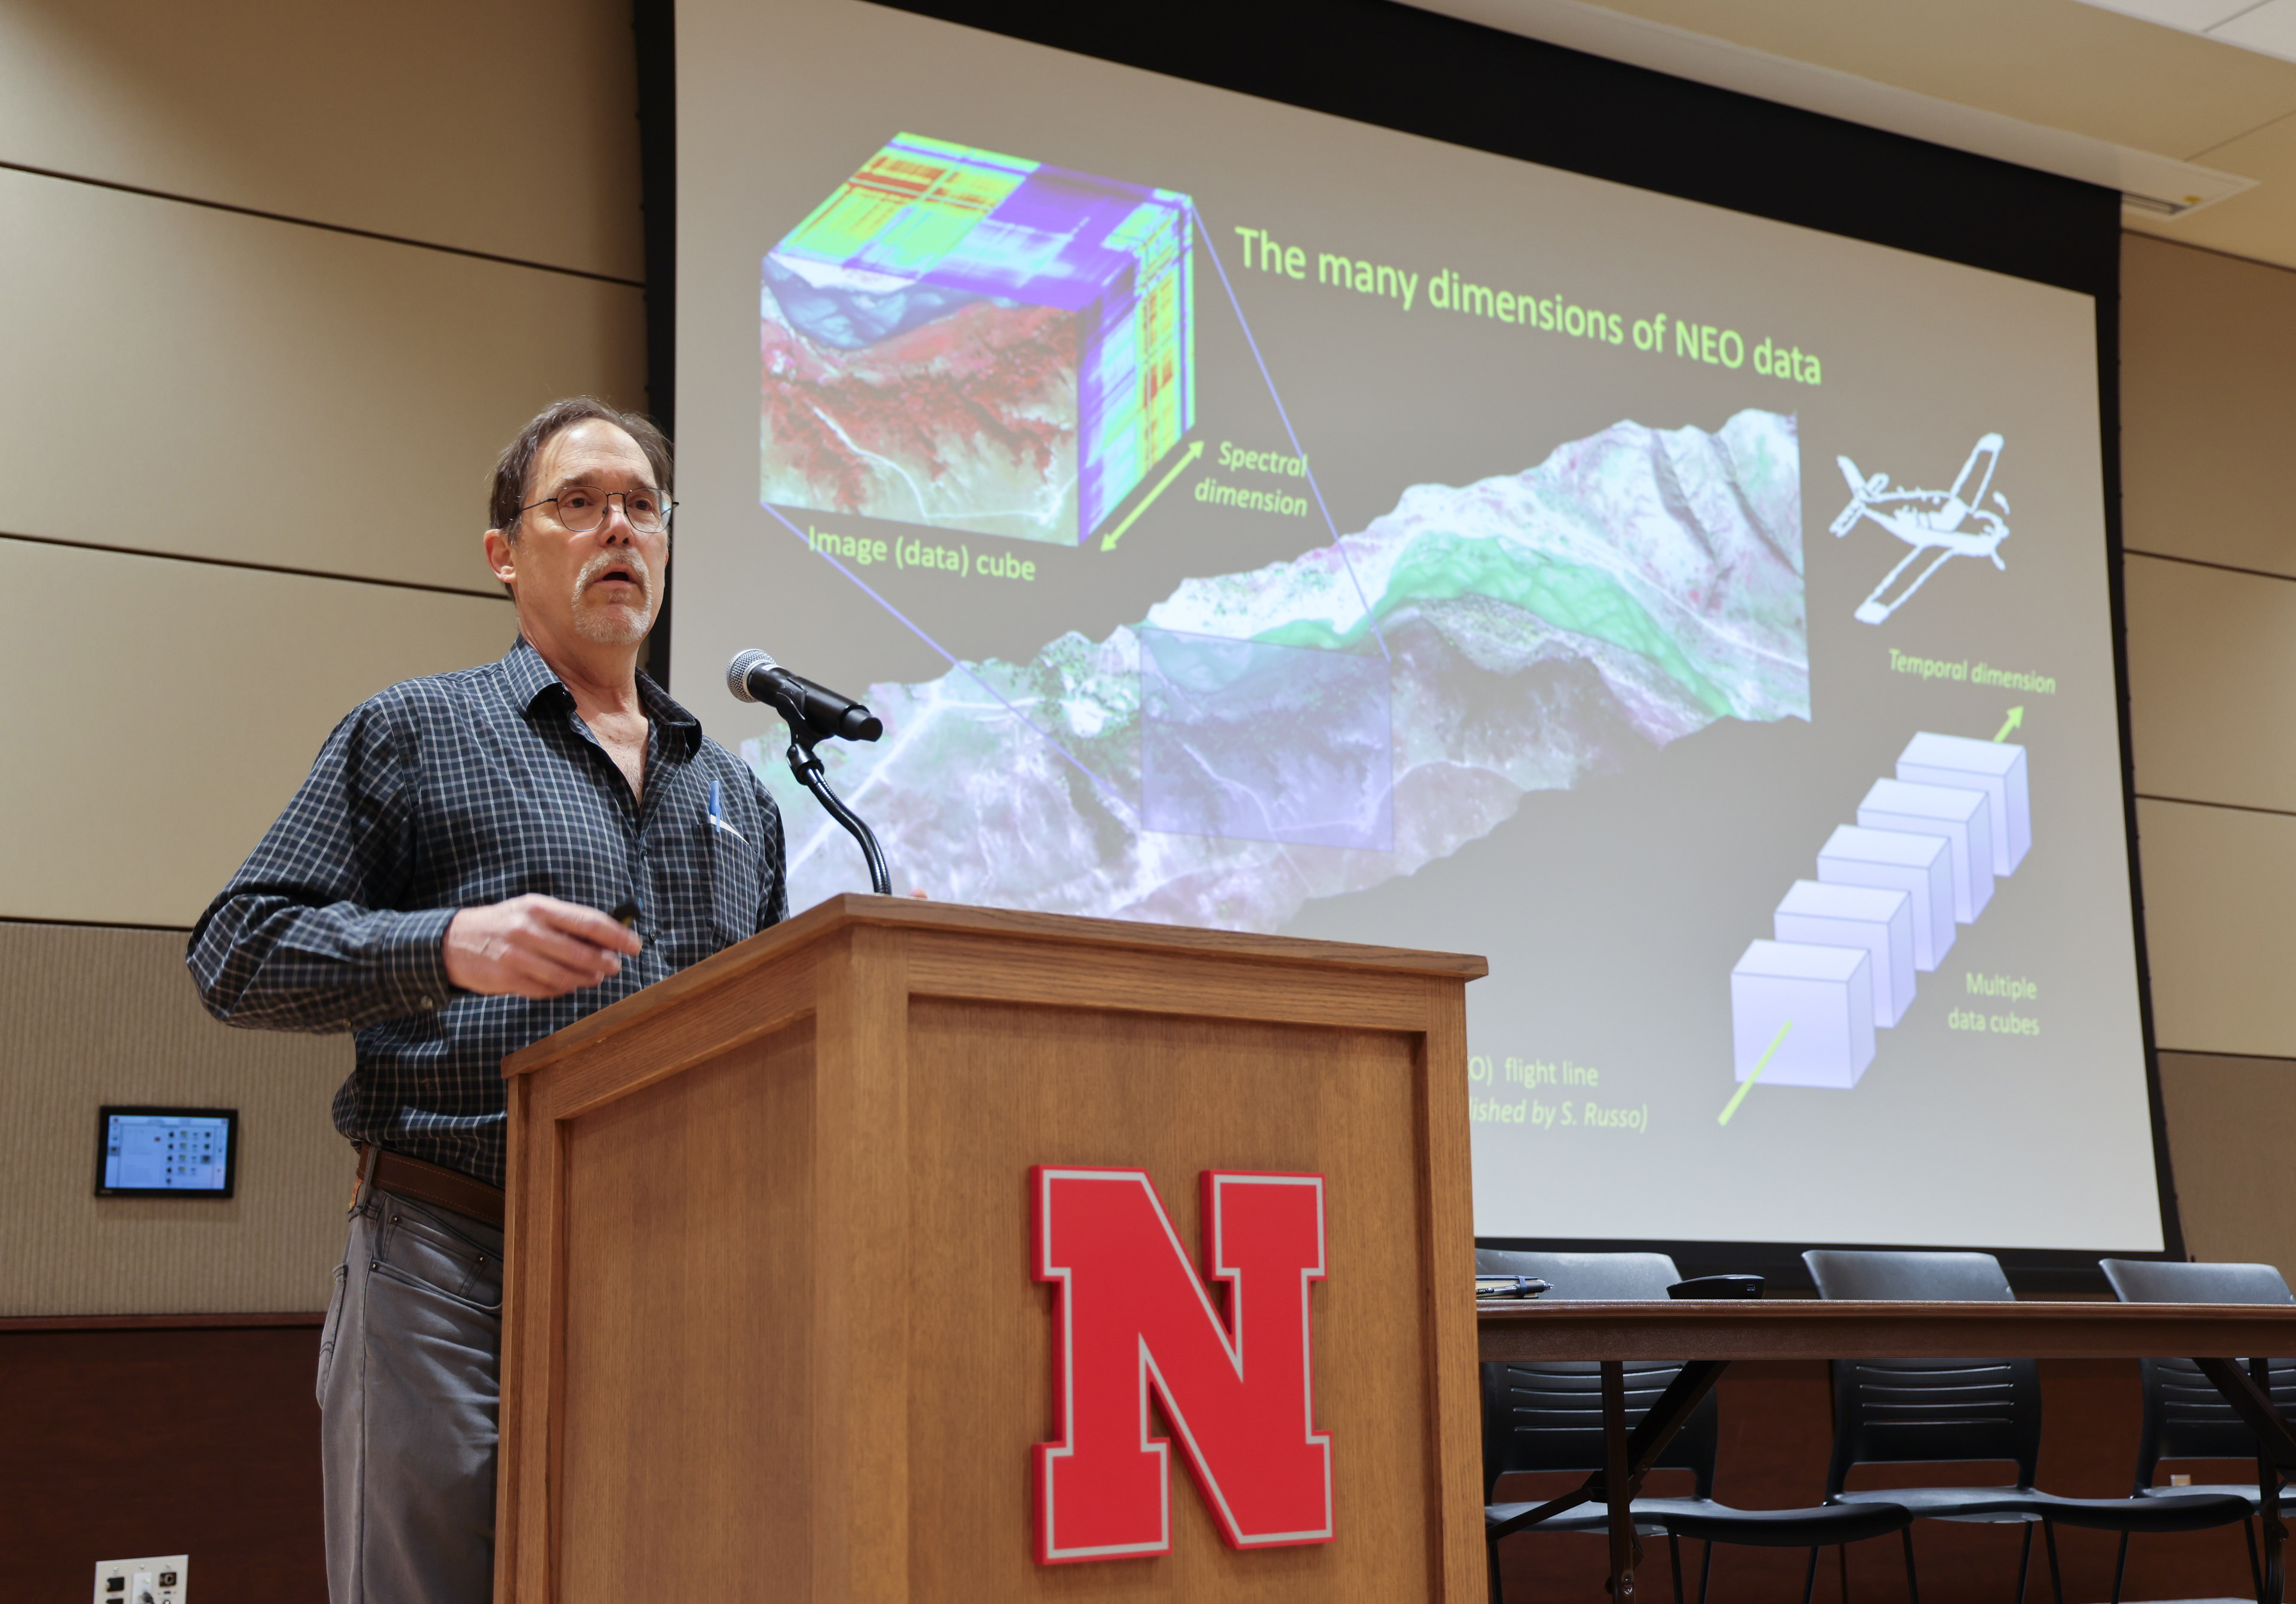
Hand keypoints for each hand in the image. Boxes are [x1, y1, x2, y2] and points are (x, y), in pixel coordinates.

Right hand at [443, 894, 643, 998]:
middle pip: (581, 952)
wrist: (454, 941)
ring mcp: (516, 956)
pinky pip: (546, 990)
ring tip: (595, 977)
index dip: (617, 936)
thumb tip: (608, 936)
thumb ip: (566, 922)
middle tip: (616, 966)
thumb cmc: (503, 923)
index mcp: (539, 907)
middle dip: (606, 962)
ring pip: (565, 975)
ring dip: (587, 979)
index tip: (634, 945)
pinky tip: (568, 985)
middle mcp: (527, 930)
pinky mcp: (507, 979)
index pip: (588, 922)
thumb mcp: (532, 910)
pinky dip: (562, 989)